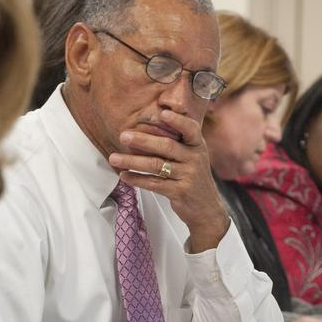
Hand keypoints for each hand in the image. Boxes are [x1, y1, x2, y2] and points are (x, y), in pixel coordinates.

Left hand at [108, 108, 229, 251]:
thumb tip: (148, 127)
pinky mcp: (180, 192)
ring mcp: (188, 176)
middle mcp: (195, 159)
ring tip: (114, 158)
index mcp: (198, 146)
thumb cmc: (194, 178)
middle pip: (167, 146)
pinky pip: (154, 183)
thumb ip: (178, 142)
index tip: (164, 113)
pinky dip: (137, 179)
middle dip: (143, 140)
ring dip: (133, 161)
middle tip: (123, 136)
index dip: (178, 121)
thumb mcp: (193, 156)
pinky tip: (124, 176)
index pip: (190, 129)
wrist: (206, 208)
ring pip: (156, 165)